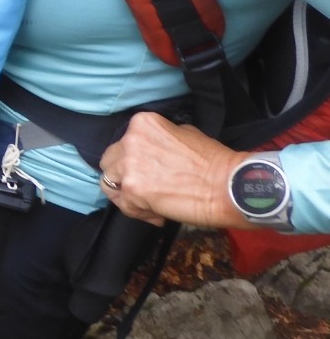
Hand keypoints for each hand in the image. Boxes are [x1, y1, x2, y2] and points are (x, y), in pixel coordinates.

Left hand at [98, 112, 246, 228]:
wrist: (228, 186)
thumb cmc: (212, 161)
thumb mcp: (184, 133)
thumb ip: (159, 139)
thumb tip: (151, 152)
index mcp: (142, 124)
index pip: (123, 143)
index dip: (134, 159)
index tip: (149, 171)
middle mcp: (130, 140)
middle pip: (110, 161)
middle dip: (124, 175)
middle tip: (144, 187)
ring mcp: (129, 165)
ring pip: (110, 183)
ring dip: (128, 195)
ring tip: (150, 203)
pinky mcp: (132, 190)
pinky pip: (125, 205)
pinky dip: (139, 212)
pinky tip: (158, 214)